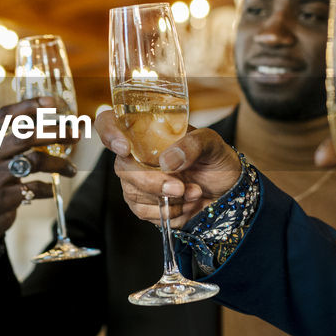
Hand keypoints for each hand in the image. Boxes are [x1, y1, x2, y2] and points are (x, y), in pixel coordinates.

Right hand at [0, 97, 75, 253]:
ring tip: (72, 169)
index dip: (29, 105)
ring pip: (36, 161)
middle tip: (76, 135)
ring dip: (60, 164)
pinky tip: (52, 188)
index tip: (53, 102)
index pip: (5, 114)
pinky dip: (48, 187)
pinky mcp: (2, 198)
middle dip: (56, 133)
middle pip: (27, 136)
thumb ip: (11, 140)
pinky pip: (35, 187)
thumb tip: (49, 123)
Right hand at [94, 110, 240, 227]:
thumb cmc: (216, 160)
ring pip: (132, 192)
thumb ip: (193, 145)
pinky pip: (143, 212)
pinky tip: (186, 204)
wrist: (227, 192)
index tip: (124, 147)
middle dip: (151, 181)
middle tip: (180, 186)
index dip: (108, 132)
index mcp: (147, 131)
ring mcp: (137, 181)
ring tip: (194, 192)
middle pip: (122, 166)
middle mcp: (137, 155)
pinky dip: (168, 212)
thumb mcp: (212, 144)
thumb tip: (168, 160)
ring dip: (166, 199)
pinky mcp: (144, 204)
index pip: (110, 123)